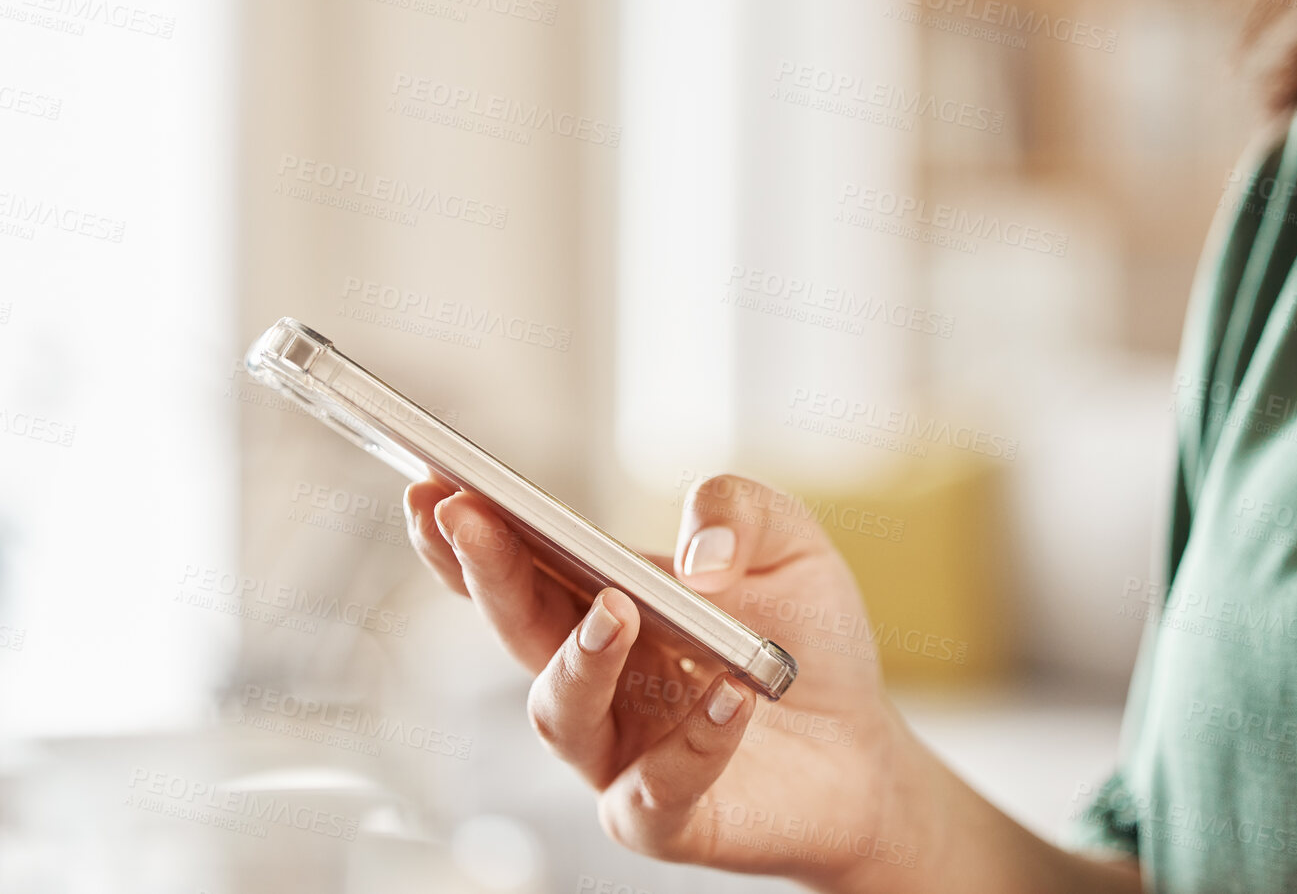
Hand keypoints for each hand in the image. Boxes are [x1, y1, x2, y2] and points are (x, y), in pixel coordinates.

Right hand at [402, 472, 921, 888]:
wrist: (863, 749)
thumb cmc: (804, 641)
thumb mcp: (788, 544)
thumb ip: (738, 510)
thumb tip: (698, 554)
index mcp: (600, 605)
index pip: (516, 567)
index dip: (465, 531)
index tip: (433, 482)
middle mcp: (594, 680)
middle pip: (518, 628)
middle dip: (485, 572)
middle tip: (469, 518)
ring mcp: (619, 753)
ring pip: (563, 713)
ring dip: (581, 658)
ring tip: (618, 610)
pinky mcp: (668, 816)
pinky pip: (660, 787)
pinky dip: (694, 739)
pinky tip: (730, 694)